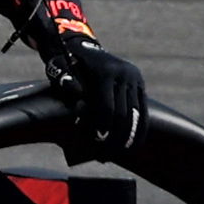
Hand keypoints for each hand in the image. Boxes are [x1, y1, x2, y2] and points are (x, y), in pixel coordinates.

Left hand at [51, 41, 146, 162]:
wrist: (83, 48)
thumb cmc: (68, 64)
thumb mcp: (60, 68)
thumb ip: (64, 80)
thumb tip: (77, 96)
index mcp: (105, 71)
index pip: (107, 106)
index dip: (102, 126)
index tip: (97, 142)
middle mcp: (124, 74)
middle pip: (123, 114)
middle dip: (114, 138)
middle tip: (104, 156)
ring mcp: (134, 79)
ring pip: (137, 115)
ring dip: (128, 138)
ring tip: (117, 154)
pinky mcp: (140, 85)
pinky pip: (143, 111)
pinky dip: (139, 130)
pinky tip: (133, 146)